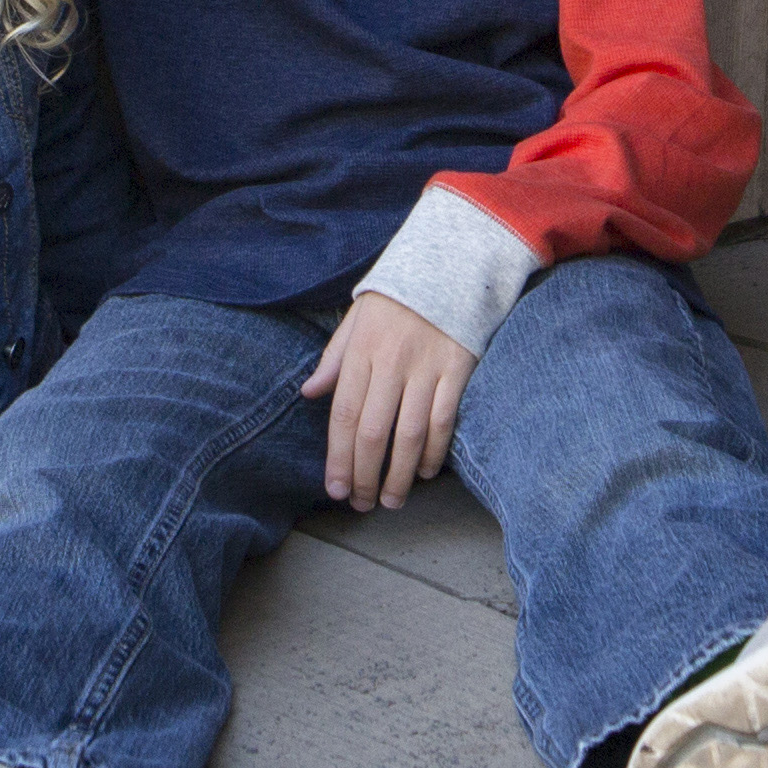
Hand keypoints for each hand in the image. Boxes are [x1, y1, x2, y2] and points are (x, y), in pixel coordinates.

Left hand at [300, 289, 473, 513]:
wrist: (452, 263)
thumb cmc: (398, 296)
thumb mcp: (357, 317)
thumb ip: (334, 358)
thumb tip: (309, 393)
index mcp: (362, 350)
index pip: (345, 414)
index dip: (338, 457)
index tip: (335, 488)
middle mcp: (392, 361)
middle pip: (374, 432)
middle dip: (364, 475)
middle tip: (361, 503)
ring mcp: (427, 367)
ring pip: (408, 434)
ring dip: (398, 475)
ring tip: (390, 500)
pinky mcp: (458, 369)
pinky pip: (443, 420)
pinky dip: (433, 452)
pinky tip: (423, 472)